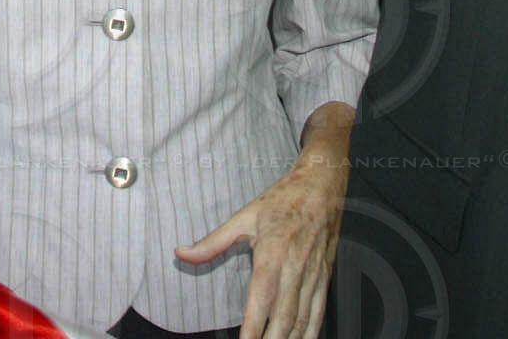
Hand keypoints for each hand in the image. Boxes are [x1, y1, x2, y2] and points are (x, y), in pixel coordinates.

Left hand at [177, 117, 352, 338]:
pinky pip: (319, 312)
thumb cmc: (283, 200)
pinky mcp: (325, 278)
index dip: (253, 325)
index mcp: (274, 251)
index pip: (262, 296)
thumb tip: (182, 252)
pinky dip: (311, 333)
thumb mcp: (245, 215)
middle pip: (284, 315)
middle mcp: (296, 267)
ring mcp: (313, 275)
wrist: (323, 184)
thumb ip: (213, 241)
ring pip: (302, 318)